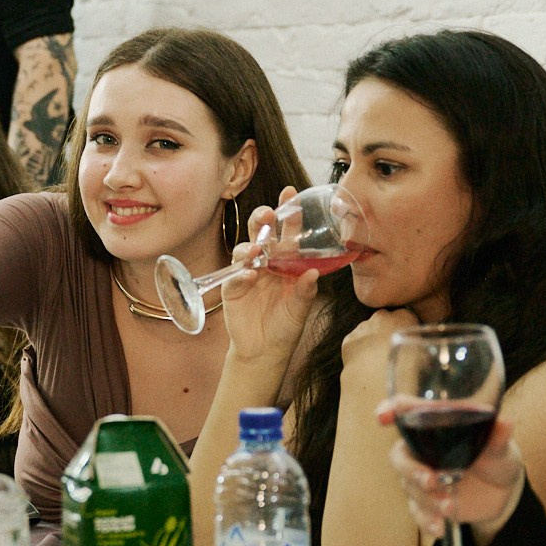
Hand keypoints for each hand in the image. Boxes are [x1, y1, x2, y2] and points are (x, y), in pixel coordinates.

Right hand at [218, 190, 322, 363]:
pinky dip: (241, 274)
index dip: (289, 213)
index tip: (291, 193)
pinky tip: (250, 275)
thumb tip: (313, 273)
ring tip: (257, 250)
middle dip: (262, 219)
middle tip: (268, 214)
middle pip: (261, 233)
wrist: (264, 351)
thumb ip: (306, 291)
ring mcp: (247, 274)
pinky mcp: (232, 289)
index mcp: (285, 262)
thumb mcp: (300, 309)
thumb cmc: (285, 326)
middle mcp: (266, 263)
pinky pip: (235, 276)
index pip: (287, 233)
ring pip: (244, 249)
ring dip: (250, 246)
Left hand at [341, 306, 421, 380]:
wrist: (379, 381)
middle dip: (386, 331)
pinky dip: (358, 350)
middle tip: (391, 351)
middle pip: (384, 320)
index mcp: (404, 316)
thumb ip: (422, 346)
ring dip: (371, 340)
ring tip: (377, 361)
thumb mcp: (426, 356)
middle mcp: (382, 316)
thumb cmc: (407, 369)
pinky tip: (364, 364)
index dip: (405, 329)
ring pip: (367, 330)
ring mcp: (362, 327)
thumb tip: (422, 353)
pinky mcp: (348, 340)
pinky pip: (355, 342)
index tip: (406, 342)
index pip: (405, 316)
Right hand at [382, 407, 524, 537]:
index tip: (382, 416)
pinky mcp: (426, 503)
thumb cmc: (496, 456)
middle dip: (411, 470)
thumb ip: (498, 437)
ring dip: (427, 499)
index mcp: (434, 427)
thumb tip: (505, 423)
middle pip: (399, 457)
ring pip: (410, 488)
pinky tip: (439, 528)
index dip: (391, 411)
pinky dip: (426, 521)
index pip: (407, 411)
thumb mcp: (500, 447)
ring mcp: (421, 478)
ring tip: (450, 507)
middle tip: (431, 481)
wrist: (502, 490)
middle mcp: (421, 451)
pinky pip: (417, 513)